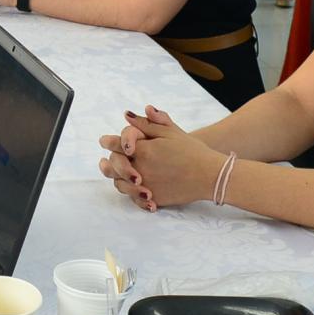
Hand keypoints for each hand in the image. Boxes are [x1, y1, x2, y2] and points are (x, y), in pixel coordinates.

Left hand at [97, 106, 224, 210]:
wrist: (210, 175)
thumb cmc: (191, 150)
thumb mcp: (170, 132)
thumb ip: (147, 124)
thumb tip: (127, 115)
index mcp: (143, 150)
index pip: (116, 145)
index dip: (108, 141)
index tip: (104, 141)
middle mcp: (140, 169)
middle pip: (114, 166)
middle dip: (108, 162)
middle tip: (103, 161)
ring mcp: (146, 186)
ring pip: (121, 184)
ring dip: (115, 178)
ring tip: (113, 174)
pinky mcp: (154, 199)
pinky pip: (135, 198)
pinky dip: (130, 193)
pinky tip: (130, 188)